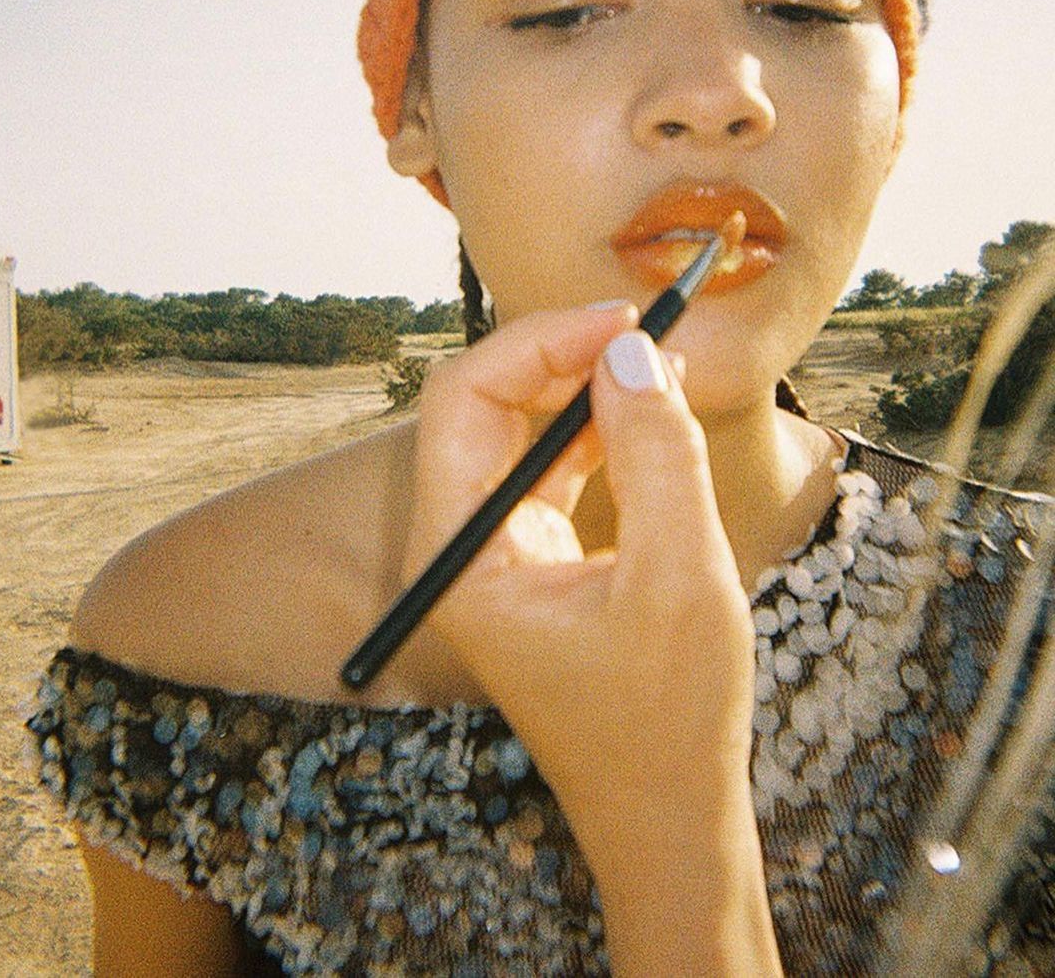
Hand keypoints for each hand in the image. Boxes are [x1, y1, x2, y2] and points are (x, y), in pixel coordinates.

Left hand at [400, 303, 757, 859]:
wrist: (667, 815)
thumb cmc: (669, 719)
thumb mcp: (680, 578)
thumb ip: (656, 456)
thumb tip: (634, 352)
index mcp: (460, 555)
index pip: (467, 402)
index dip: (540, 344)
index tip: (623, 323)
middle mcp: (458, 544)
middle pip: (485, 406)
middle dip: (561, 356)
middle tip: (645, 333)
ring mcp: (492, 550)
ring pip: (518, 430)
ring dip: (582, 387)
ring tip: (657, 362)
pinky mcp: (530, 555)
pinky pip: (548, 466)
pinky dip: (595, 429)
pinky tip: (645, 409)